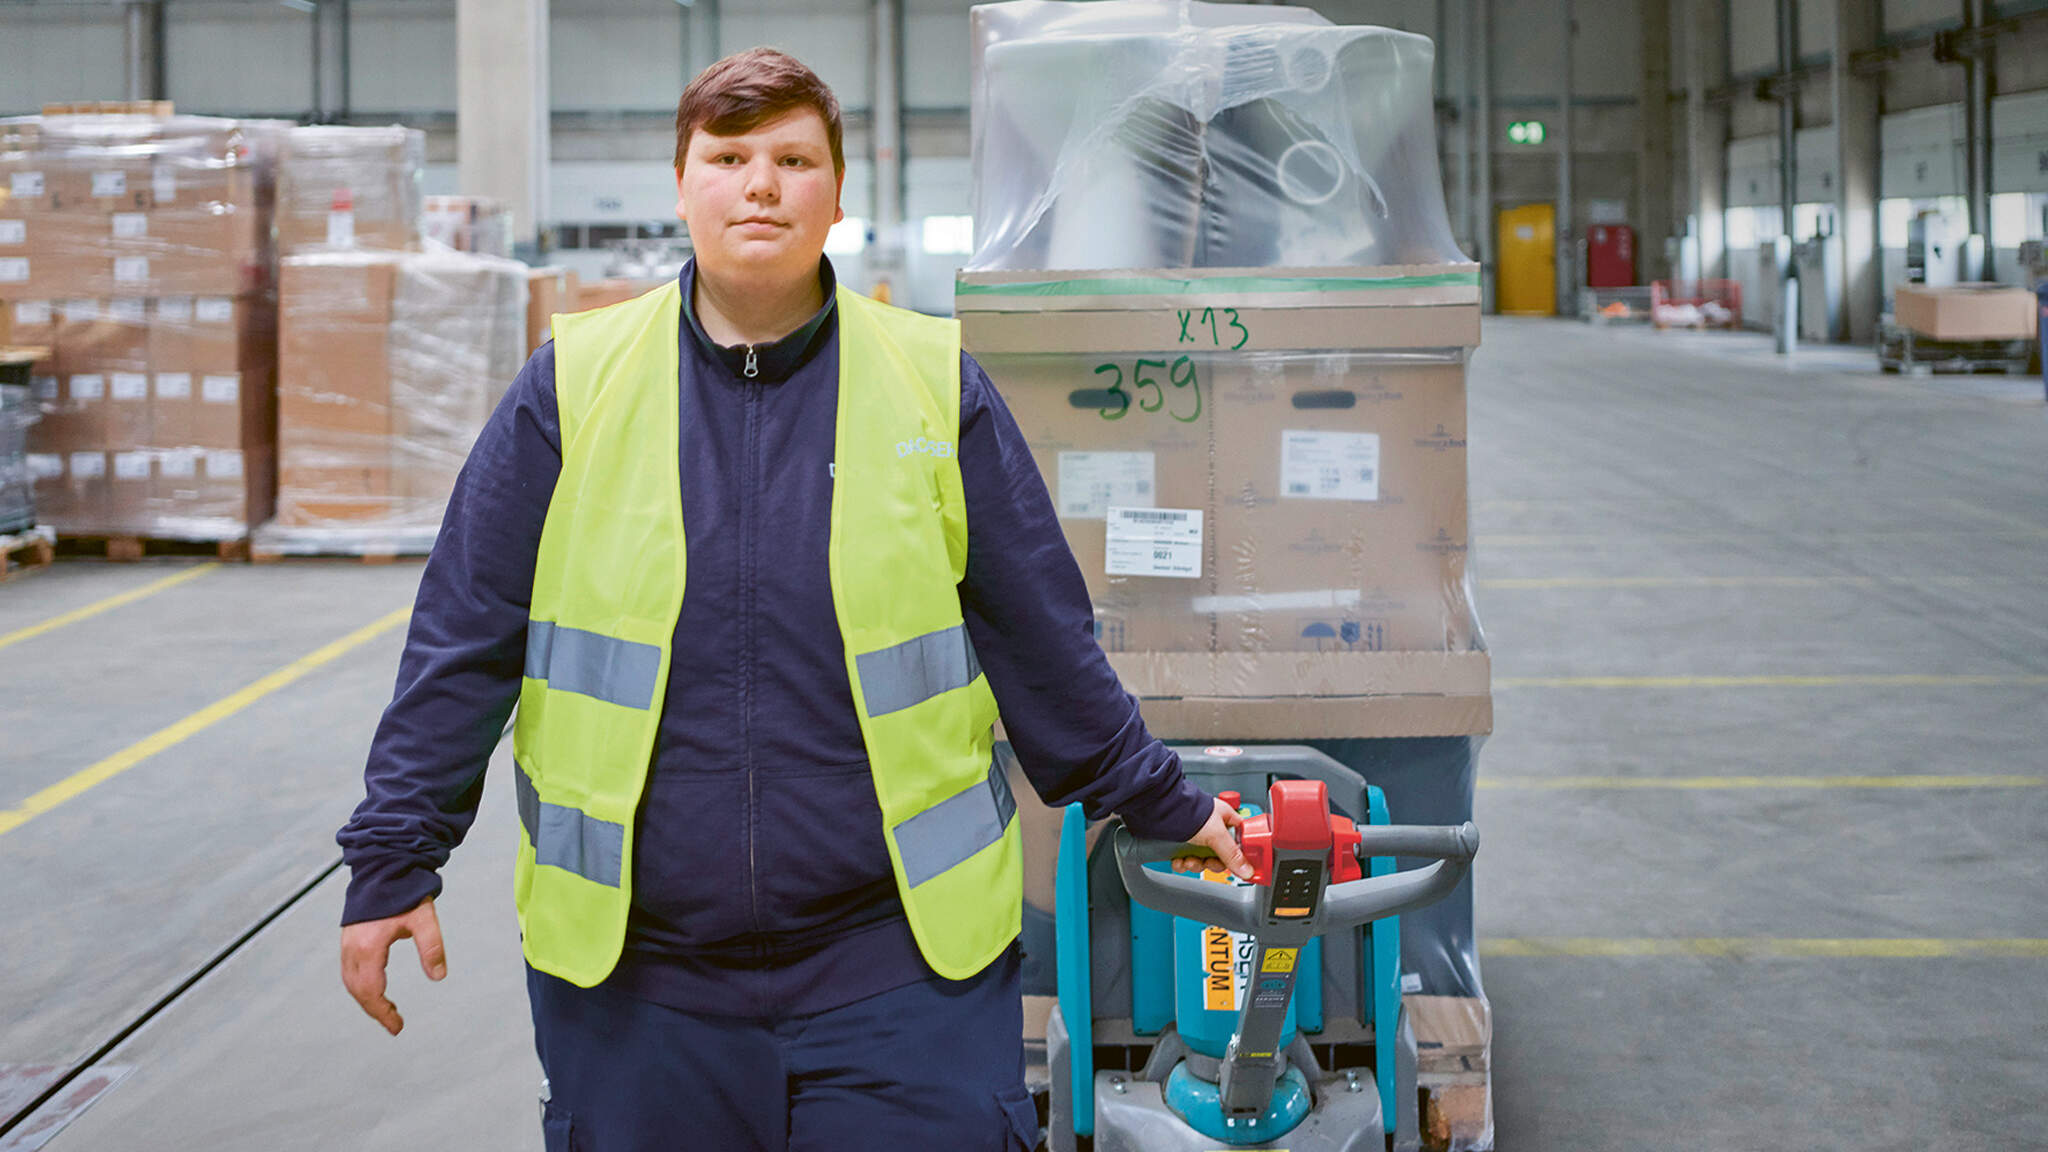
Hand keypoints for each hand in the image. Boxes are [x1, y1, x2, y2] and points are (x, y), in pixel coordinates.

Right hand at [340, 897, 445, 1035]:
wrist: (384, 865)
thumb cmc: (405, 891)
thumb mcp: (424, 919)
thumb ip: (432, 948)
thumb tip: (439, 976)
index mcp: (369, 946)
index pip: (372, 991)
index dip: (383, 1012)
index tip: (397, 1027)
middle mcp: (352, 948)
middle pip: (358, 990)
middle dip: (374, 1009)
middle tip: (394, 1023)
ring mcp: (347, 942)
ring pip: (351, 981)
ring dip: (366, 998)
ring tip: (387, 1010)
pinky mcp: (348, 937)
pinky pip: (350, 970)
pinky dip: (360, 985)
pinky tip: (376, 987)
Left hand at [1170, 796, 1252, 880]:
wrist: (1159, 810)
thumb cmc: (1188, 810)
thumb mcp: (1216, 834)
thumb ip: (1232, 854)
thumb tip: (1247, 870)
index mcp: (1225, 819)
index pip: (1240, 840)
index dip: (1240, 855)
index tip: (1240, 867)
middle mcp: (1211, 828)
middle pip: (1221, 855)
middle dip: (1212, 863)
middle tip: (1207, 862)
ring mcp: (1196, 837)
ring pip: (1202, 860)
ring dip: (1195, 865)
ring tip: (1188, 860)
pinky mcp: (1180, 844)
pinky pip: (1186, 861)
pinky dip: (1182, 864)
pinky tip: (1178, 860)